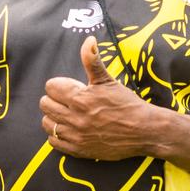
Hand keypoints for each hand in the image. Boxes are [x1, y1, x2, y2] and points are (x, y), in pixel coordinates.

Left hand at [39, 36, 157, 160]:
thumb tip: (88, 40)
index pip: (50, 87)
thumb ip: (92, 60)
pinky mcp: (79, 150)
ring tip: (67, 114)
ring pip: (47, 123)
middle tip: (68, 100)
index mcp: (80, 98)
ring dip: (54, 116)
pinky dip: (57, 135)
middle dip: (54, 99)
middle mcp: (75, 118)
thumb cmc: (127, 103)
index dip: (59, 84)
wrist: (144, 130)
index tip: (71, 87)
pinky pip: (54, 142)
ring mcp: (76, 136)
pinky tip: (68, 129)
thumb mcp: (108, 80)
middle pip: (45, 104)